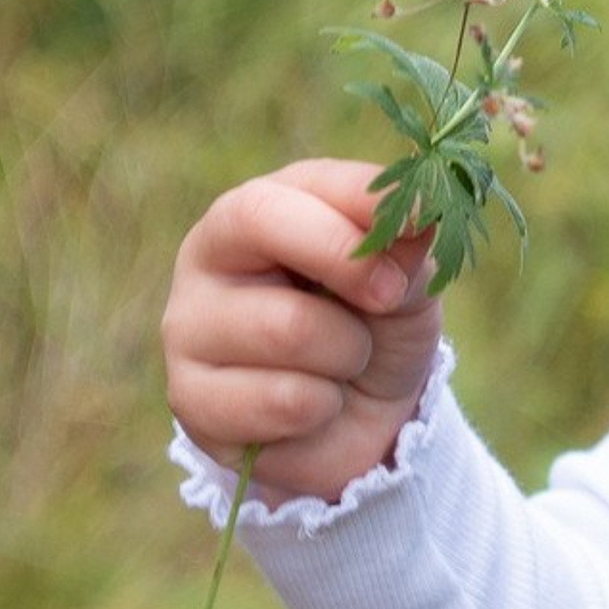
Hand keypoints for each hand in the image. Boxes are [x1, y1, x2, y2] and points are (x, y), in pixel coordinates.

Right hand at [162, 159, 443, 503]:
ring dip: (349, 352)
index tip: (420, 223)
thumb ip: (409, 250)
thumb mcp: (408, 282)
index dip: (362, 202)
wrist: (360, 424)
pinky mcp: (190, 399)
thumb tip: (418, 215)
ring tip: (344, 362)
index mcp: (259, 209)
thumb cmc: (377, 328)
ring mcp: (187, 327)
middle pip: (264, 226)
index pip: (296, 184)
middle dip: (352, 266)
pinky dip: (324, 408)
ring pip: (288, 326)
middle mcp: (209, 257)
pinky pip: (283, 400)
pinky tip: (314, 408)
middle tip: (391, 299)